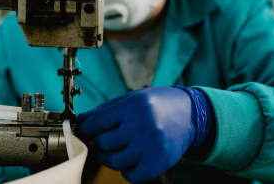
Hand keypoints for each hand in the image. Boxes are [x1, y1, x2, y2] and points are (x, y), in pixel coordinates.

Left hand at [77, 87, 212, 182]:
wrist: (191, 114)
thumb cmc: (157, 104)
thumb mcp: (131, 98)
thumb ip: (105, 110)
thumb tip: (82, 121)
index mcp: (132, 106)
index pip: (96, 123)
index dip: (86, 129)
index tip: (86, 131)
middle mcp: (142, 125)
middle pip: (103, 143)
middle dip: (99, 142)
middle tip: (105, 140)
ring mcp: (151, 145)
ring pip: (114, 161)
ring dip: (110, 158)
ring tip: (116, 150)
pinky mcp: (159, 162)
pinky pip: (132, 175)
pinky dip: (126, 171)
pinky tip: (130, 161)